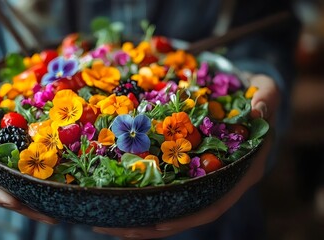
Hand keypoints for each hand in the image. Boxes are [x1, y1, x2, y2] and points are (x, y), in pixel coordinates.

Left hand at [93, 74, 278, 238]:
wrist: (247, 97)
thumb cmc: (256, 96)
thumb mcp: (266, 92)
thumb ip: (266, 99)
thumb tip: (259, 109)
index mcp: (240, 172)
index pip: (213, 204)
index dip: (186, 217)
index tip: (156, 224)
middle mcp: (220, 182)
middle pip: (184, 213)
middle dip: (150, 225)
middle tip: (114, 227)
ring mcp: (203, 177)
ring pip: (171, 205)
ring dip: (139, 216)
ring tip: (105, 220)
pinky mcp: (189, 169)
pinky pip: (165, 187)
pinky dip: (143, 195)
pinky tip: (117, 194)